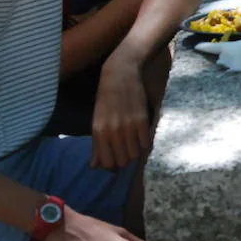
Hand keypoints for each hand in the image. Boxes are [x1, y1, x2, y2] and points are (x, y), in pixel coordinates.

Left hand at [91, 55, 151, 169]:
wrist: (120, 74)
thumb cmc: (106, 98)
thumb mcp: (97, 121)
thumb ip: (96, 145)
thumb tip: (95, 166)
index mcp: (99, 132)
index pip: (107, 163)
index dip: (112, 165)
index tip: (115, 159)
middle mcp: (112, 131)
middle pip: (123, 161)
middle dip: (124, 158)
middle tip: (125, 149)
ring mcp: (128, 126)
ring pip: (135, 154)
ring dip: (135, 150)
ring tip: (133, 141)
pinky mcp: (142, 120)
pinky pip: (146, 143)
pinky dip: (144, 141)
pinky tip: (140, 133)